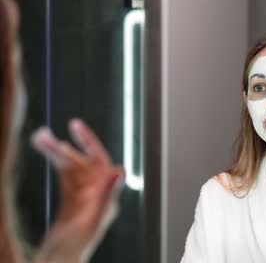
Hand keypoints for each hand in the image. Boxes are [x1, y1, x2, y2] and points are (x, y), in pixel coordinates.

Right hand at [31, 119, 124, 262]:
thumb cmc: (78, 246)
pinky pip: (65, 177)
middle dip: (61, 148)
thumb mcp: (94, 220)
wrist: (61, 261)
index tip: (74, 125)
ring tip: (37, 138)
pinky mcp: (71, 201)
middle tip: (40, 135)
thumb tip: (120, 170)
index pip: (99, 161)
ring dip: (55, 153)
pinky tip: (45, 151)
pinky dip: (55, 164)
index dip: (89, 141)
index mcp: (105, 195)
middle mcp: (96, 193)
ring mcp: (83, 196)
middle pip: (80, 163)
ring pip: (70, 168)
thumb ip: (107, 195)